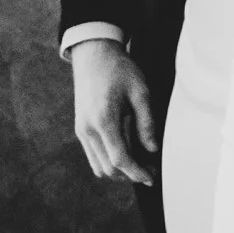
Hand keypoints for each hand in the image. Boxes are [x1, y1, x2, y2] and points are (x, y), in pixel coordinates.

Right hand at [70, 39, 158, 186]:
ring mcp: (82, 130)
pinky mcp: (80, 128)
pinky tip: (126, 156)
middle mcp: (88, 129)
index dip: (137, 172)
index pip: (120, 159)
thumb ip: (147, 123)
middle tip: (150, 171)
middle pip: (108, 168)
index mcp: (103, 120)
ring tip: (140, 166)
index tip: (151, 177)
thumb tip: (152, 149)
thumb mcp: (140, 92)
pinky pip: (93, 156)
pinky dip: (109, 162)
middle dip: (130, 175)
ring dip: (119, 172)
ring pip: (99, 166)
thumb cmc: (119, 70)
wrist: (94, 55)